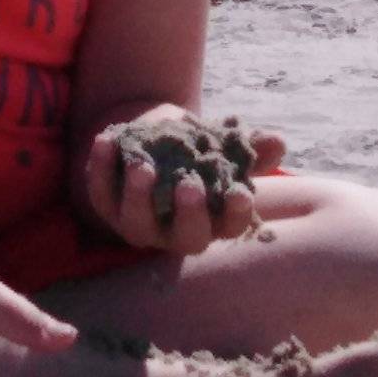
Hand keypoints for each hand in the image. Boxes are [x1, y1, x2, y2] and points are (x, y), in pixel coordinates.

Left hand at [85, 117, 285, 256]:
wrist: (145, 146)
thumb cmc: (190, 153)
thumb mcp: (215, 145)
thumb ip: (244, 146)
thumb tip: (277, 141)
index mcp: (212, 220)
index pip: (230, 226)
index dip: (236, 213)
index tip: (240, 192)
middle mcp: (176, 232)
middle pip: (187, 236)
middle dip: (189, 214)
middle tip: (189, 185)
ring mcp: (140, 223)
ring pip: (138, 224)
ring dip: (139, 196)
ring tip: (142, 166)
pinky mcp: (107, 207)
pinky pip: (100, 194)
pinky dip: (101, 168)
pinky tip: (106, 140)